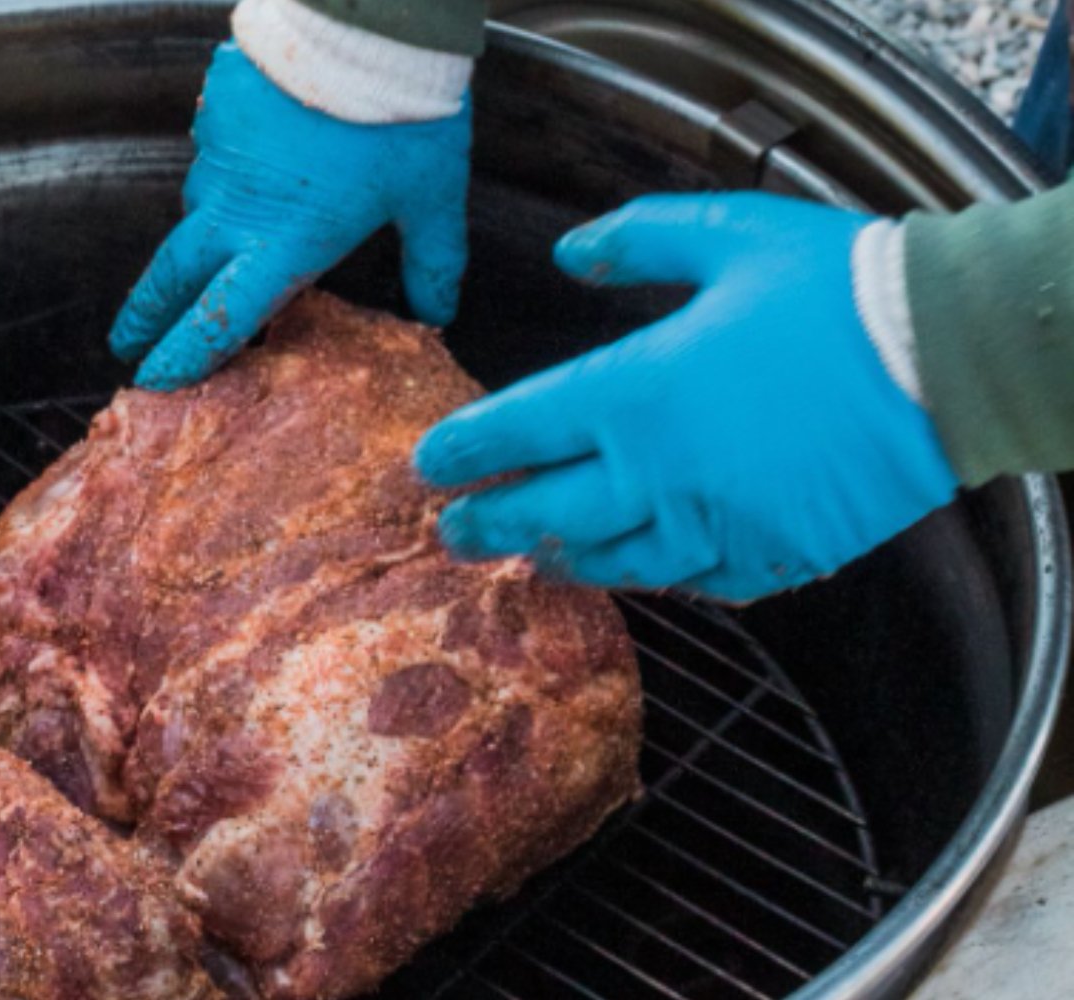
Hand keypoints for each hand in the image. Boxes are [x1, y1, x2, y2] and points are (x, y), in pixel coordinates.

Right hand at [110, 42, 472, 389]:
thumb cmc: (404, 116)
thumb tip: (438, 309)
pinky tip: (259, 151)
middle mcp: (237, 210)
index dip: (184, 354)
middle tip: (126, 341)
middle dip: (144, 315)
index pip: (221, 317)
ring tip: (223, 235)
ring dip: (204, 230)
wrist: (369, 26)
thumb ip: (433, 260)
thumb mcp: (432, 198)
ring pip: (197, 207)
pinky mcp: (215, 108)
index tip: (156, 377)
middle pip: (171, 275)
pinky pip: (213, 148)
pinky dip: (229, 162)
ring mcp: (218, 157)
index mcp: (286, 244)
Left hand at [414, 192, 958, 602]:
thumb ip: (634, 239)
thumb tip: (569, 252)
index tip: (427, 465)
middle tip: (451, 532)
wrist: (949, 355)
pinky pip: (693, 580)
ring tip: (531, 557)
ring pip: (613, 560)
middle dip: (487, 526)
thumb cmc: (836, 287)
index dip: (463, 452)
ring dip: (562, 559)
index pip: (517, 432)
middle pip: (544, 513)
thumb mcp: (726, 232)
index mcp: (635, 389)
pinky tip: (638, 566)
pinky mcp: (769, 557)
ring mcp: (713, 523)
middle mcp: (659, 471)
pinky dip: (656, 574)